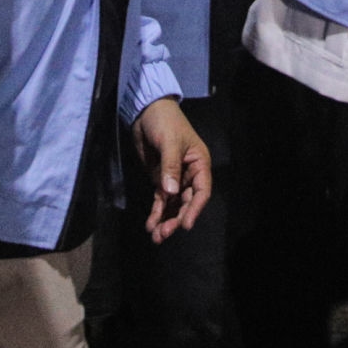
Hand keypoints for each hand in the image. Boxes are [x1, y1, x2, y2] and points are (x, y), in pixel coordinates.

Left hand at [133, 97, 213, 241]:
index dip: (194, 209)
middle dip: (176, 219)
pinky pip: (161, 200)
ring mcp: (174, 178)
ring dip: (165, 220)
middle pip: (186, 202)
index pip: (202, 191)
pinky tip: (150, 224)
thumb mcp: (169, 142)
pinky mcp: (160, 179)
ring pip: (173, 204)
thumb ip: (170, 167)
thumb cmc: (165, 122)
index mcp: (199, 163)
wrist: (146, 111)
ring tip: (156, 236)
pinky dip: (156, 212)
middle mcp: (189, 173)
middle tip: (163, 234)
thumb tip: (170, 192)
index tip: (185, 224)